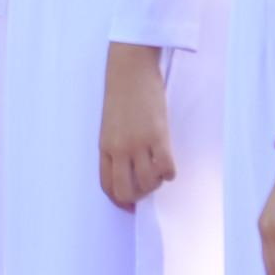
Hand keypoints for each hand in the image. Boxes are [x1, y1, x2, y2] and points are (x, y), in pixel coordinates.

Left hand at [99, 43, 175, 209]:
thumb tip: (129, 169)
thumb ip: (116, 146)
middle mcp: (118, 149)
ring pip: (149, 183)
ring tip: (159, 170)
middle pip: (126, 191)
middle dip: (139, 197)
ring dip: (157, 183)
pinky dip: (170, 172)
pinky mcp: (158, 136)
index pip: (107, 185)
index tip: (129, 204)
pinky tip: (168, 161)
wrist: (129, 69)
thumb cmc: (120, 94)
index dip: (119, 200)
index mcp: (104, 146)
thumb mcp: (110, 124)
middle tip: (148, 187)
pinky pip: (167, 168)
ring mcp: (138, 143)